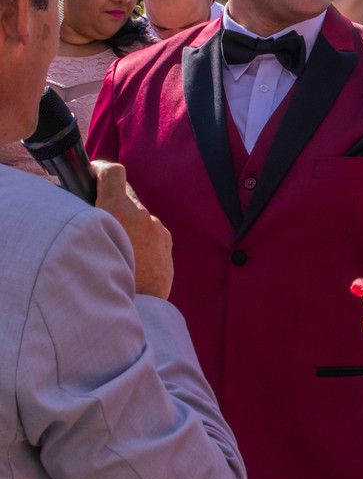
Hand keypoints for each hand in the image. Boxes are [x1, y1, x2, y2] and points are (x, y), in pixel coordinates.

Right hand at [93, 160, 172, 299]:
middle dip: (112, 200)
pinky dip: (140, 239)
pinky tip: (130, 258)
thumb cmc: (101, 278)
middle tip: (97, 214)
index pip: (114, 172)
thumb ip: (85, 220)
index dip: (100, 170)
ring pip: (139, 216)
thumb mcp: (83, 243)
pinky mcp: (168, 245)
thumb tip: (80, 207)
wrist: (136, 309)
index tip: (91, 175)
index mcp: (118, 209)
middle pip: (126, 194)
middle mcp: (143, 215)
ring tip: (113, 245)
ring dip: (127, 223)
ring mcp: (158, 230)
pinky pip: (151, 233)